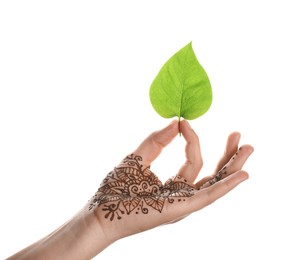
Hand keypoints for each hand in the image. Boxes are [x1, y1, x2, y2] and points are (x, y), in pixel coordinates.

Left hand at [88, 120, 253, 239]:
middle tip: (238, 136)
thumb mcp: (139, 157)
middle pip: (211, 174)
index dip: (192, 139)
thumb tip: (176, 121)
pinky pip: (207, 196)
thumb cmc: (117, 188)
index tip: (185, 122)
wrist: (102, 212)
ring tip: (248, 148)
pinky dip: (225, 186)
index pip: (192, 160)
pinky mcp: (180, 209)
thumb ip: (157, 140)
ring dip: (231, 166)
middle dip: (226, 156)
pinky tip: (242, 174)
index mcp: (173, 185)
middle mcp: (182, 194)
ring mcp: (183, 203)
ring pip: (214, 184)